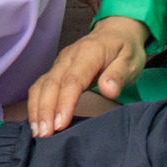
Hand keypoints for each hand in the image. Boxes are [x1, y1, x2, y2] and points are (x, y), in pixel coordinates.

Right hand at [26, 16, 149, 137]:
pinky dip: (35, 104)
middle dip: (45, 110)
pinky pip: (40, 86)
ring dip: (36, 109)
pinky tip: (36, 121)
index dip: (64, 102)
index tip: (60, 124)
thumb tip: (108, 90)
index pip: (72, 80)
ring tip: (38, 133)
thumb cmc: (125, 49)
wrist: (115, 31)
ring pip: (41, 85)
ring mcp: (59, 63)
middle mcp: (68, 57)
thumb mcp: (131, 60)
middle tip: (44, 135)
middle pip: (51, 84)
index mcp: (88, 53)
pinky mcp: (56, 70)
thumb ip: (119, 74)